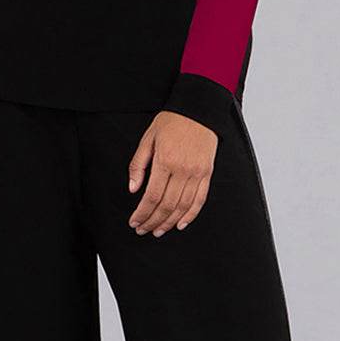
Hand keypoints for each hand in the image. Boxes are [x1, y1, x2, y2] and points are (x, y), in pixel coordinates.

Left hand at [127, 111, 217, 237]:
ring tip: (159, 230)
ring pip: (183, 206)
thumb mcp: (148, 138)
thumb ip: (138, 164)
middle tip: (143, 230)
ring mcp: (197, 173)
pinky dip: (191, 215)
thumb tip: (132, 188)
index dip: (142, 213)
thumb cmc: (171, 121)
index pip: (152, 195)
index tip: (135, 222)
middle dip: (153, 221)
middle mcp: (182, 169)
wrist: (197, 110)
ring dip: (170, 222)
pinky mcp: (207, 174)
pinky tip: (181, 223)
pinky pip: (200, 200)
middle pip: (166, 205)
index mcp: (165, 160)